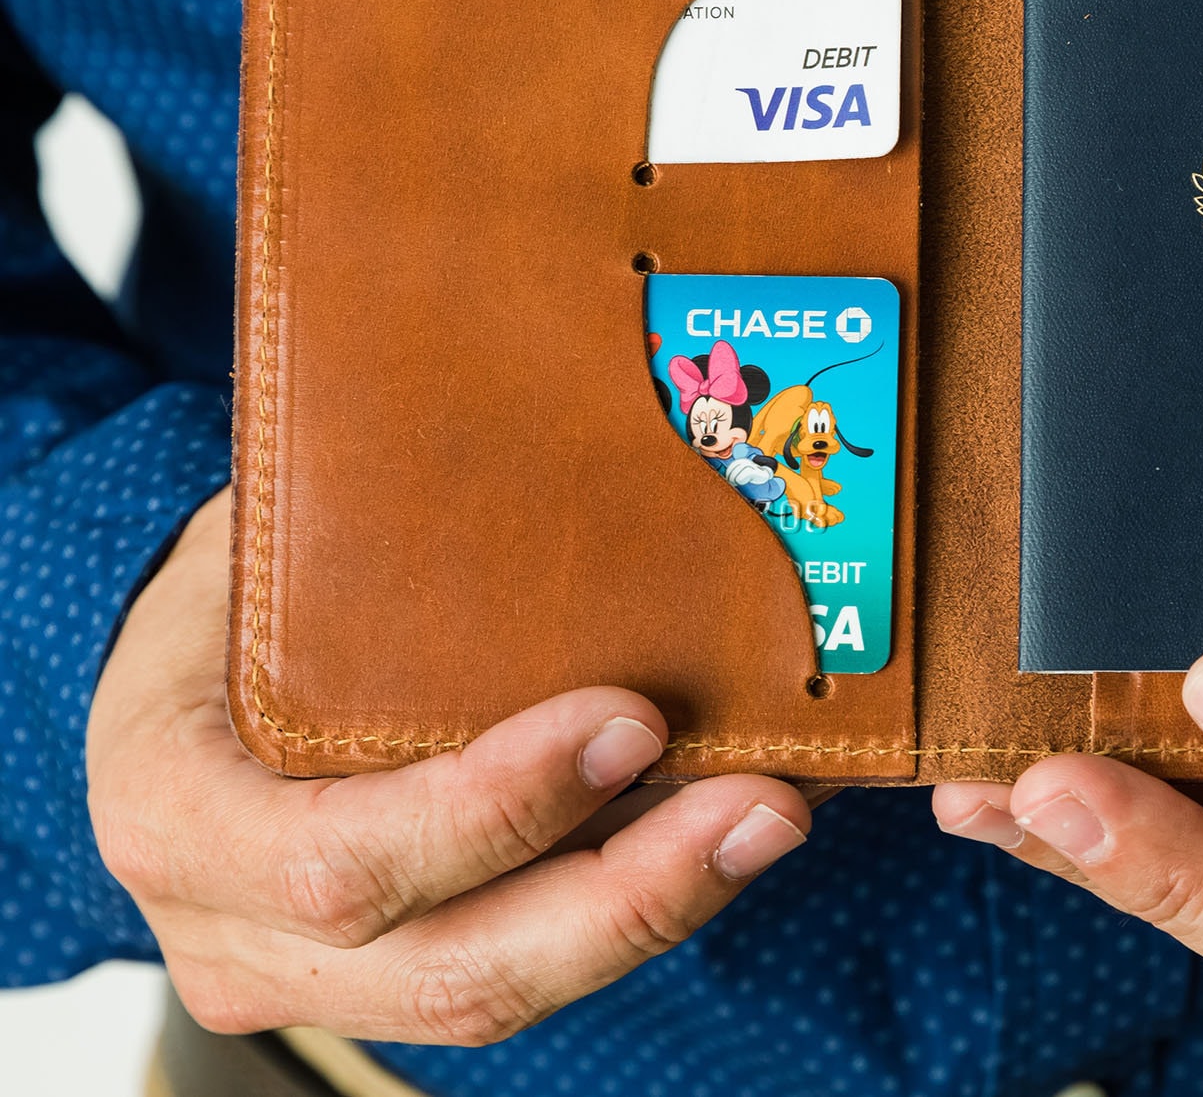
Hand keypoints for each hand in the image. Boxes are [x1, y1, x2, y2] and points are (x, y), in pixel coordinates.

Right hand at [87, 489, 811, 1044]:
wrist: (170, 672)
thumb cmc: (230, 590)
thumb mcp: (262, 551)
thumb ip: (378, 549)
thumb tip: (591, 471)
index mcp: (173, 810)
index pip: (341, 860)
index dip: (496, 809)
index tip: (631, 719)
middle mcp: (228, 929)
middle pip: (453, 969)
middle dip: (629, 894)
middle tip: (762, 801)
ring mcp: (308, 979)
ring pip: (504, 989)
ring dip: (660, 907)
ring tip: (774, 816)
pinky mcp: (384, 981)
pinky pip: (523, 963)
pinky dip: (635, 900)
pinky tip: (725, 828)